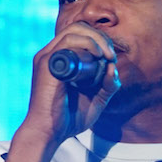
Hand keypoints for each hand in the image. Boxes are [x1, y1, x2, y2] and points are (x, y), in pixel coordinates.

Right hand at [19, 22, 120, 147]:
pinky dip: (86, 44)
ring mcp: (48, 57)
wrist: (50, 133)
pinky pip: (68, 42)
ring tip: (107, 56)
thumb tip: (114, 68)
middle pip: (78, 28)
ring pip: (74, 30)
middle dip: (100, 37)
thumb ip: (108, 86)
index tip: (112, 58)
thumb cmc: (69, 119)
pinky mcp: (47, 63)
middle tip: (111, 55)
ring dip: (96, 39)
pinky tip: (97, 56)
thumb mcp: (96, 100)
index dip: (100, 41)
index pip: (81, 35)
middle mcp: (53, 55)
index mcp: (61, 61)